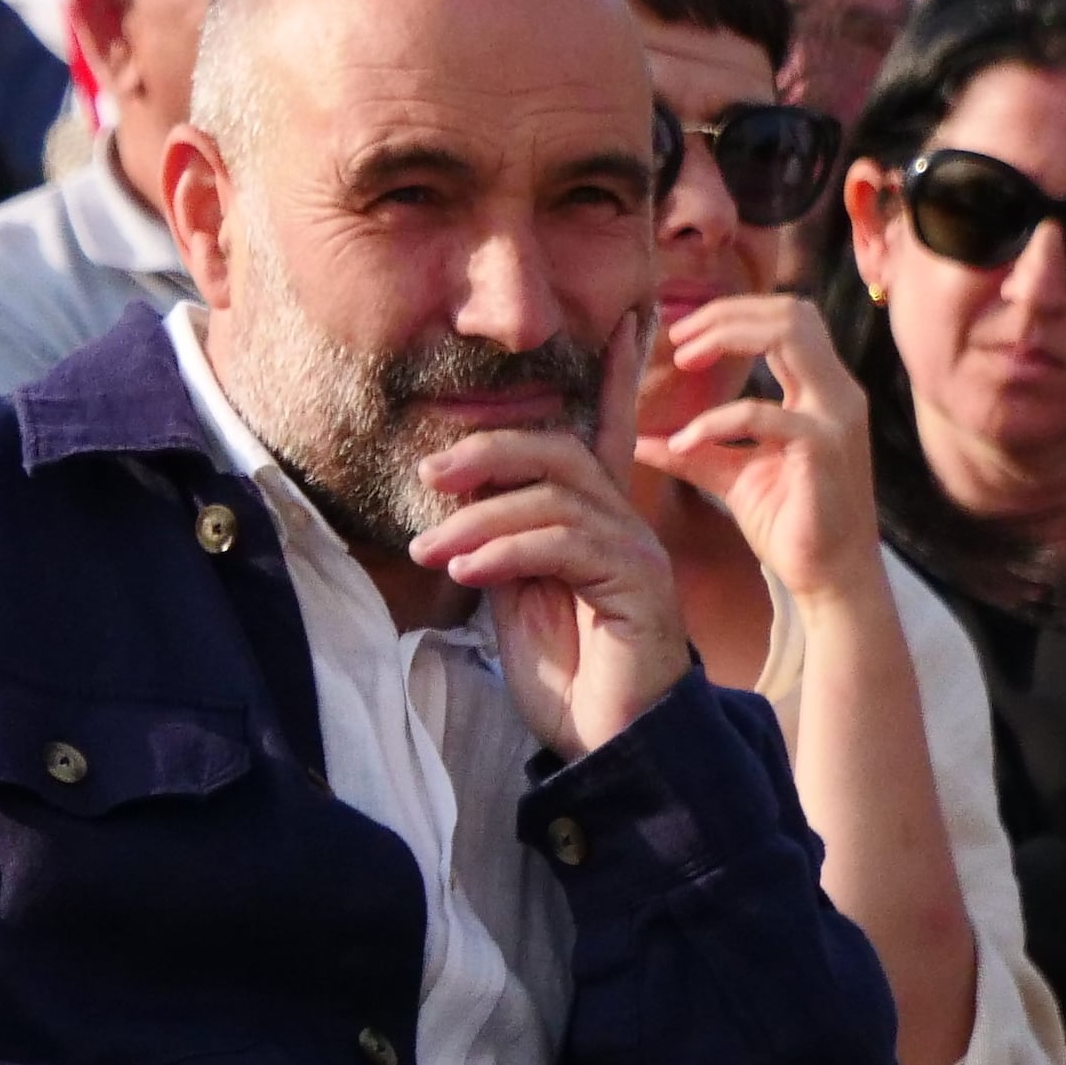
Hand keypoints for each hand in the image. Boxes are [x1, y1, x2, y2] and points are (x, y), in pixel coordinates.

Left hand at [409, 329, 690, 756]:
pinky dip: (506, 550)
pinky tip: (469, 573)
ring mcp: (636, 553)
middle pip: (558, 450)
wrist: (607, 745)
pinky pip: (566, 544)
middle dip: (488, 451)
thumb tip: (458, 509)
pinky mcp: (639, 586)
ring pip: (554, 496)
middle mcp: (623, 524)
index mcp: (595, 520)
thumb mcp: (515, 599)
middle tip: (426, 477)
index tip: (626, 319)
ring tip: (429, 552)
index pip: (604, 432)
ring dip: (479, 517)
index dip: (616, 376)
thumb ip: (500, 544)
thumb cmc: (563, 678)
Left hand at [636, 292, 886, 603]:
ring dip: (727, 338)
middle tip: (676, 338)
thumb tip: (640, 438)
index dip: (733, 312)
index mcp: (820, 392)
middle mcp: (836, 393)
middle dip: (727, 313)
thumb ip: (694, 450)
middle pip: (791, 311)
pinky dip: (715, 422)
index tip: (681, 332)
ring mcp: (836, 417)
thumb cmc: (788, 525)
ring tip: (683, 362)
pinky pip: (764, 414)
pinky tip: (682, 443)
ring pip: (790, 335)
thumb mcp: (731, 475)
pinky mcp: (824, 448)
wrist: (828, 579)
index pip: (787, 318)